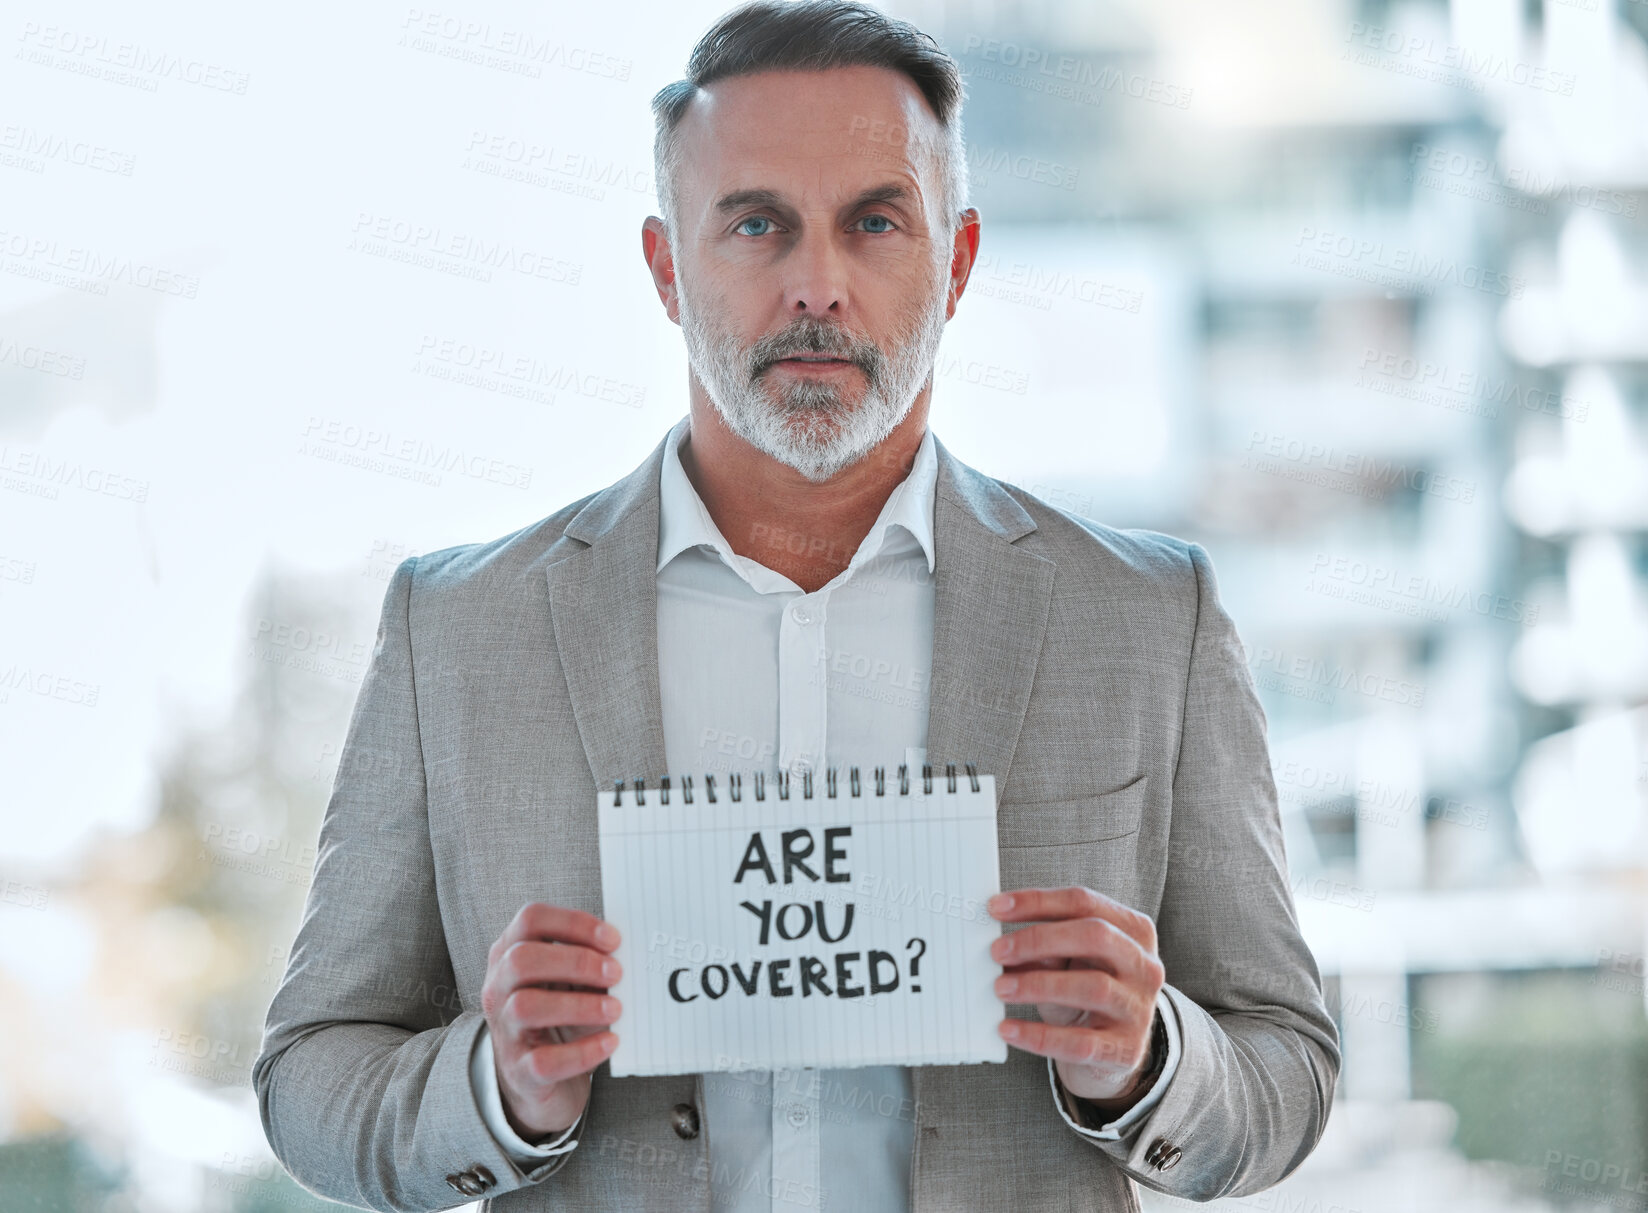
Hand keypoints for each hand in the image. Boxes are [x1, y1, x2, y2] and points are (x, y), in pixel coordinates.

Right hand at [481, 902, 622, 1139]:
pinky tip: (610, 1043)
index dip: (573, 923)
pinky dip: (582, 1051)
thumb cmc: (558, 1017)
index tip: (613, 939)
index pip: (531, 919)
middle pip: (522, 959)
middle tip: (617, 973)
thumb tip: (624, 956)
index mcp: (511, 954)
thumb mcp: (567, 982)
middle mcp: (499, 987)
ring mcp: (504, 1029)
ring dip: (580, 1005)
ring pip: (526, 1007)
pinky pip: (543, 1061)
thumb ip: (586, 963)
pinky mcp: (518, 1070)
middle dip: (576, 962)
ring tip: (616, 1009)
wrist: (536, 1078)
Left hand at [987, 886, 1164, 1104]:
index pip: (1084, 902)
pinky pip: (1080, 1043)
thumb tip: (1004, 943)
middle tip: (998, 950)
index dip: (1037, 901)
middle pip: (1095, 935)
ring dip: (1038, 985)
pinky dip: (1039, 1036)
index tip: (996, 907)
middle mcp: (1145, 965)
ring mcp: (1141, 1009)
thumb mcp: (1069, 962)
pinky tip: (1009, 1029)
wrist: (1111, 1049)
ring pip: (1092, 987)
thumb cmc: (1084, 992)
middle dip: (1039, 939)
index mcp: (1133, 930)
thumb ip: (1046, 948)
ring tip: (1001, 988)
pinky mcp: (1127, 1049)